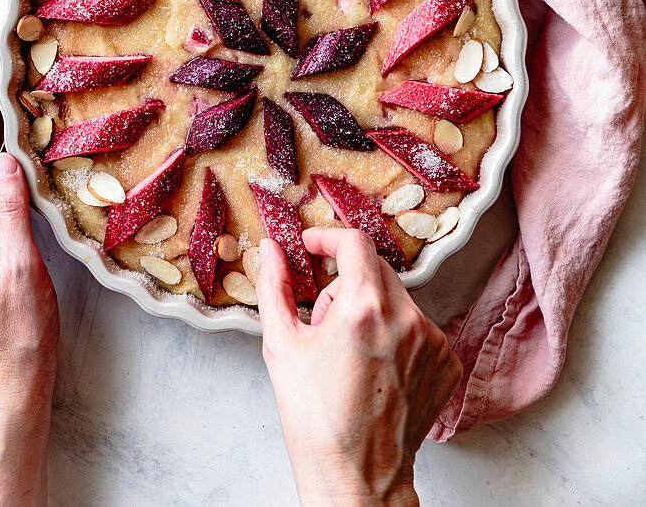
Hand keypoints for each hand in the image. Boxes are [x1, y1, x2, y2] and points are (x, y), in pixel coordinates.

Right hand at [256, 228, 461, 506]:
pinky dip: (397, 336)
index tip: (314, 247)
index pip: (354, 243)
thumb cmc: (316, 420)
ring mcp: (431, 341)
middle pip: (376, 269)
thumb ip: (273, 288)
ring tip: (350, 353)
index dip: (328, 238)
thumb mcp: (281, 347)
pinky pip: (418, 328)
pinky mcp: (446, 362)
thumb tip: (270, 251)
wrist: (357, 477)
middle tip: (324, 318)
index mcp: (363, 307)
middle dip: (346, 281)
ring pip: (397, 299)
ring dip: (372, 309)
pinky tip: (376, 368)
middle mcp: (405, 318)